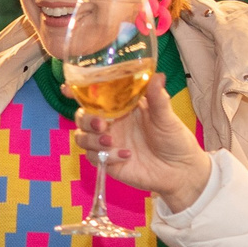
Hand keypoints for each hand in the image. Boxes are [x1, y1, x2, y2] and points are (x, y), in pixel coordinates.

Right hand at [77, 77, 213, 212]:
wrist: (181, 171)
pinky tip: (126, 156)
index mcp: (122, 106)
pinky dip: (106, 156)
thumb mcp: (167, 117)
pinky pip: (94, 158)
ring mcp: (108, 143)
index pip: (96, 96)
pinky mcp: (108, 162)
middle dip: (86, 119)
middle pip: (82, 116)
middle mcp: (111, 123)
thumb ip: (158, 98)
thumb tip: (157, 75)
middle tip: (102, 125)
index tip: (67, 89)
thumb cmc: (175, 139)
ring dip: (91, 139)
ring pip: (82, 137)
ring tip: (111, 142)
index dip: (78, 91)